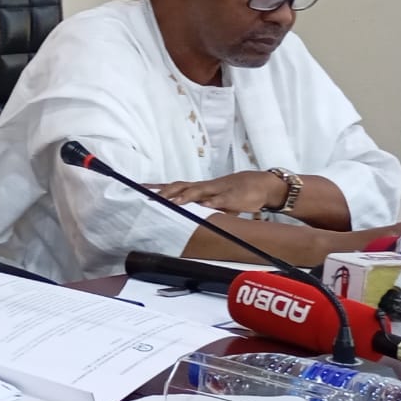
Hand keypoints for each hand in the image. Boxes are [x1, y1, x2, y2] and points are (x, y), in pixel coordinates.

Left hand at [148, 171, 287, 214]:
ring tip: (173, 202)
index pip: (174, 186)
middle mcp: (205, 187)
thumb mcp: (212, 201)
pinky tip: (206, 206)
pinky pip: (222, 199)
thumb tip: (179, 215)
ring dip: (186, 197)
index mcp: (199, 188)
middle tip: (150, 198)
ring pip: (199, 191)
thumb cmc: (233, 193)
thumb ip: (198, 207)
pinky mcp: (233, 197)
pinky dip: (214, 202)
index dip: (157, 187)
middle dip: (166, 192)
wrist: (261, 185)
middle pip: (181, 186)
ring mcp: (218, 190)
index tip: (140, 189)